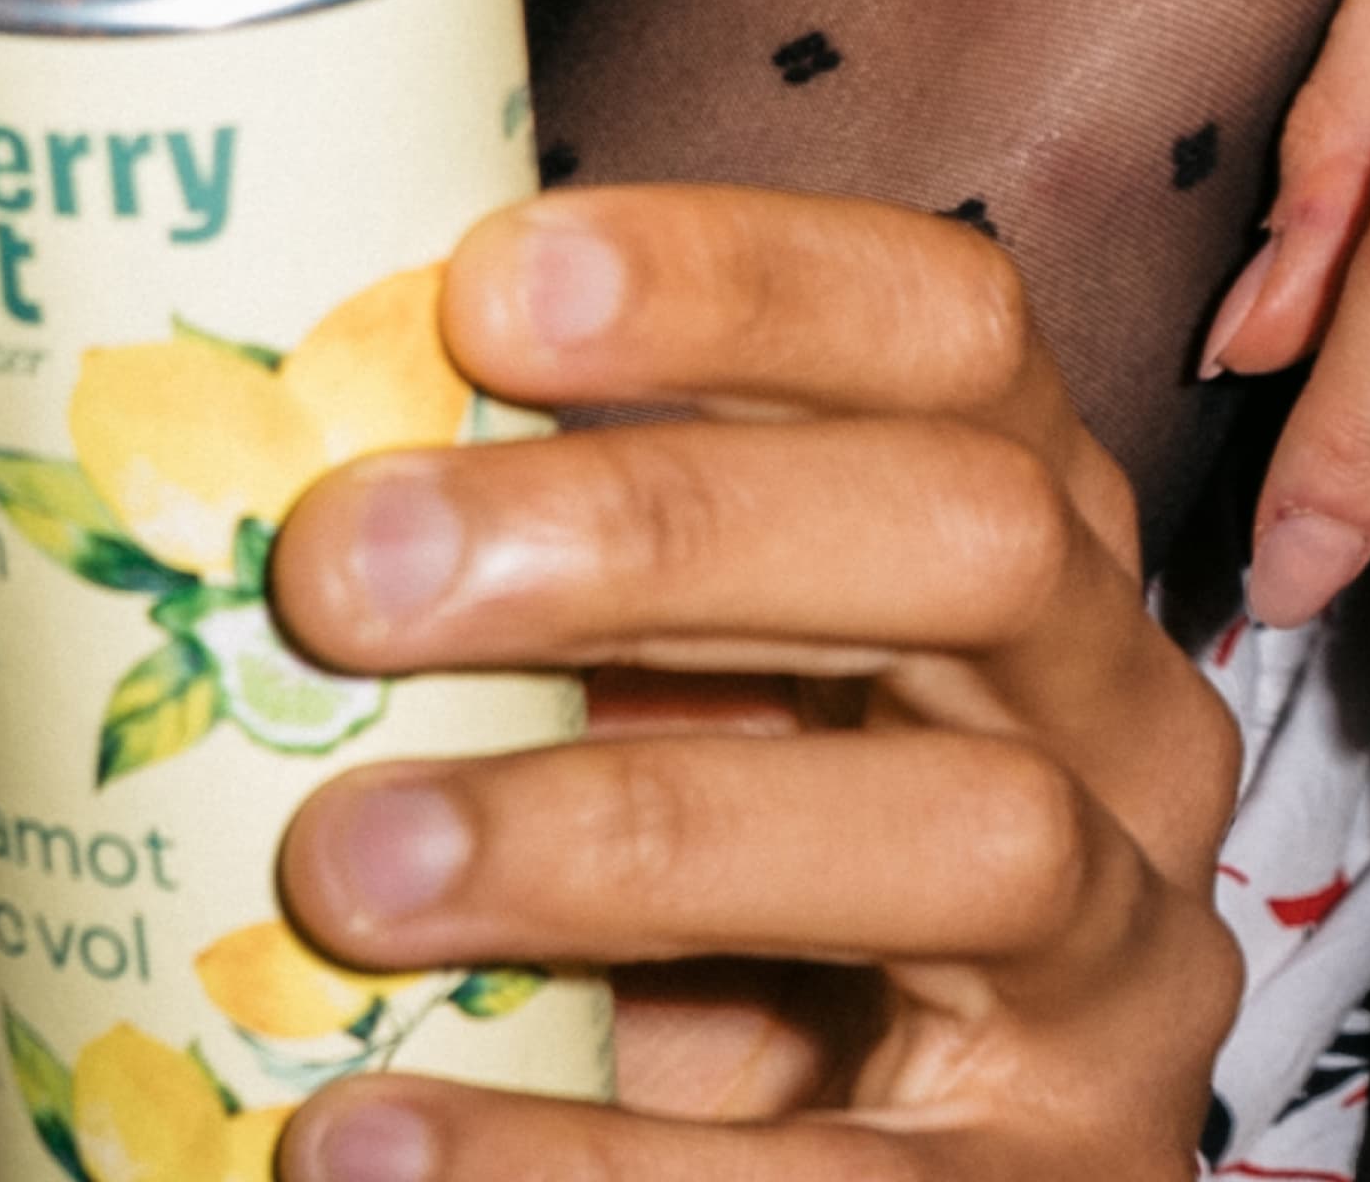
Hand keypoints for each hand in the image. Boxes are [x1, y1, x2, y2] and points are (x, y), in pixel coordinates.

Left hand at [264, 190, 1242, 1177]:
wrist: (837, 1175)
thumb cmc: (713, 865)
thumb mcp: (668, 681)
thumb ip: (543, 566)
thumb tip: (244, 433)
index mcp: (1035, 524)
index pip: (952, 323)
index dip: (737, 278)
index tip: (480, 287)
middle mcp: (1124, 717)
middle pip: (969, 540)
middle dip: (648, 529)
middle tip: (341, 566)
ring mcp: (1124, 963)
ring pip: (964, 835)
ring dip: (620, 834)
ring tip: (339, 864)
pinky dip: (586, 1166)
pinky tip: (373, 1143)